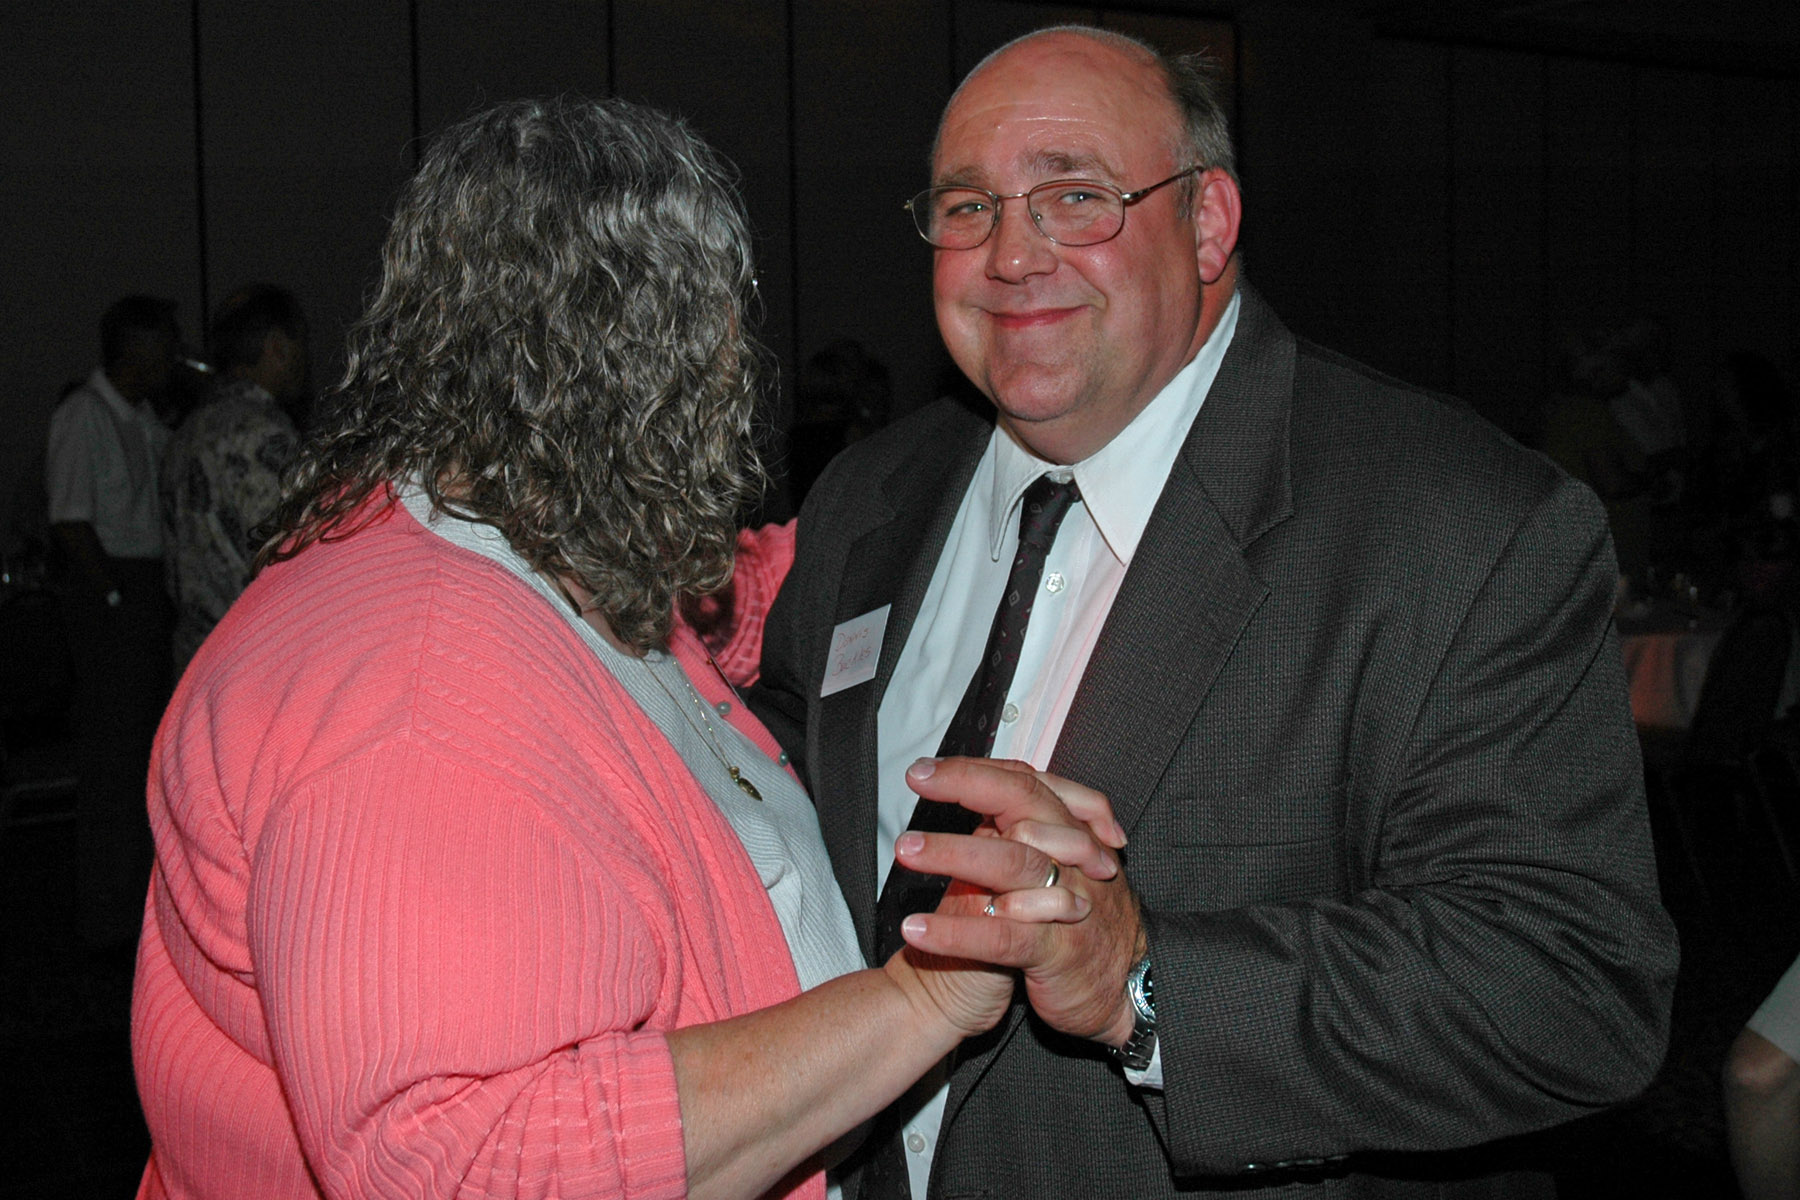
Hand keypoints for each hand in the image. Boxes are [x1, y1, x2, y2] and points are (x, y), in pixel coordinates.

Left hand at [895, 757, 1145, 1046]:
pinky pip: (1003, 936)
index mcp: (1069, 832)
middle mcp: (1073, 857)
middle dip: (968, 786)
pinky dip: (956, 933)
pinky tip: (916, 929)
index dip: (977, 771)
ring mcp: (1068, 902)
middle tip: (916, 779)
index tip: (925, 768)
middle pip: (1023, 806)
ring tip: (906, 849)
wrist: (1126, 991)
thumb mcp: (1062, 868)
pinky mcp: (1057, 950)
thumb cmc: (1081, 923)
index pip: (1024, 784)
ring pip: (1012, 862)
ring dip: (954, 852)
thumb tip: (974, 795)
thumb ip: (1025, 833)